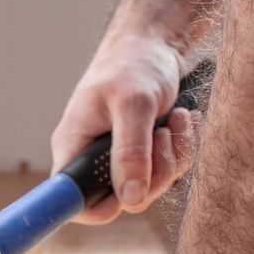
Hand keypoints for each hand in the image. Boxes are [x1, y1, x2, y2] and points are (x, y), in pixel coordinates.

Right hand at [50, 33, 196, 224]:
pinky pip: (168, 172)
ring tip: (174, 118)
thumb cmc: (134, 63)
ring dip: (173, 156)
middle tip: (162, 135)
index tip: (128, 194)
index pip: (71, 201)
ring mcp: (120, 159)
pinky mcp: (144, 155)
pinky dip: (182, 149)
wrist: (155, 43)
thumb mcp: (133, 102)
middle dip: (154, 173)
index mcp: (75, 148)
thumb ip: (131, 150)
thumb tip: (131, 198)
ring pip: (151, 187)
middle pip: (123, 199)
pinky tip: (181, 120)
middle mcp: (94, 160)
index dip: (96, 210)